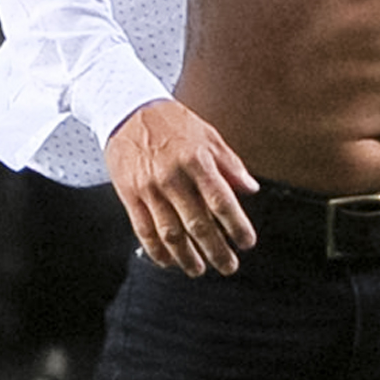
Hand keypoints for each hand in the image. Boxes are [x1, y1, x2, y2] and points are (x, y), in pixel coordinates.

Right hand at [104, 98, 258, 276]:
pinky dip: (156, 251)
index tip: (246, 242)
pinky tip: (168, 261)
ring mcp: (149, 189)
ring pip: (170, 234)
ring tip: (199, 269)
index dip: (236, 226)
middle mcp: (172, 177)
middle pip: (197, 224)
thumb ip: (230, 164)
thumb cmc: (172, 122)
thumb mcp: (208, 134)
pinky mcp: (129, 195)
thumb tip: (251, 188)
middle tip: (229, 266)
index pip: (221, 201)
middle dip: (216, 250)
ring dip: (187, 257)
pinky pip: (143, 230)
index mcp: (196, 160)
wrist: (128, 110)